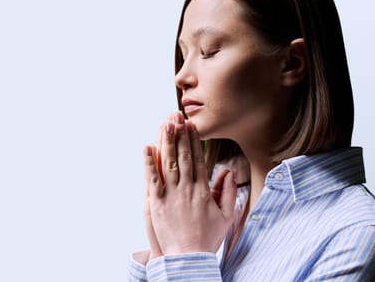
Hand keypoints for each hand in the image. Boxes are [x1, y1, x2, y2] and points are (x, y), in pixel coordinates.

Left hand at [143, 113, 236, 254]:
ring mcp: (170, 195)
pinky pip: (151, 179)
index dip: (193, 141)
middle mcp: (186, 189)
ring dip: (165, 141)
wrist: (189, 259)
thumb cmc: (207, 239)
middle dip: (179, 134)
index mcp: (202, 190)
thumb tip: (228, 172)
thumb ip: (227, 192)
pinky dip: (148, 162)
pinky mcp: (156, 203)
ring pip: (167, 163)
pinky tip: (147, 147)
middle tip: (176, 117)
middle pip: (182, 156)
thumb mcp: (225, 216)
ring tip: (164, 124)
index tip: (191, 126)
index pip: (197, 159)